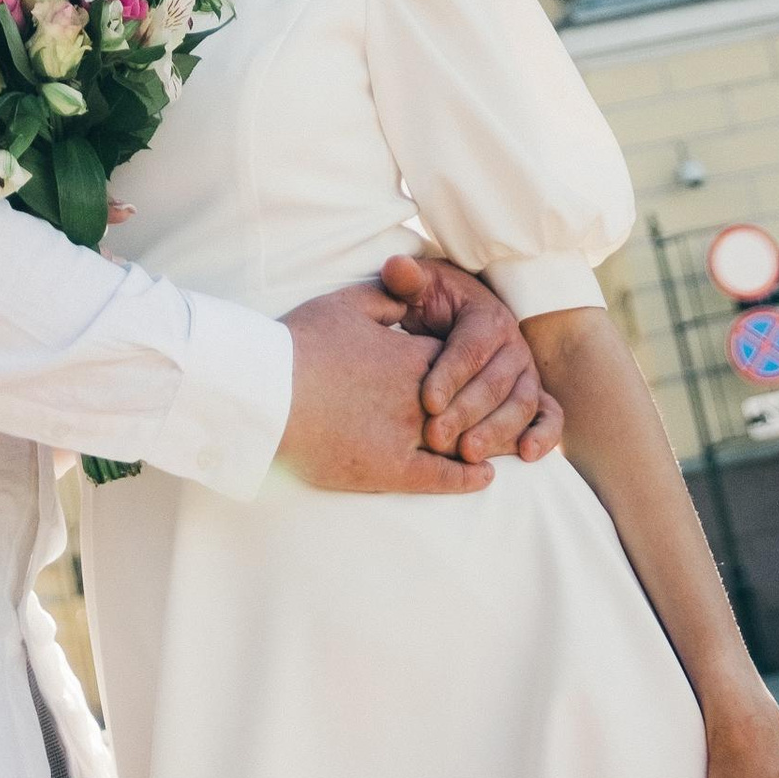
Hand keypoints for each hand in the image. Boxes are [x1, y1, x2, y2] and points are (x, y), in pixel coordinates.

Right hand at [278, 281, 495, 495]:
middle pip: (469, 401)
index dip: (468, 366)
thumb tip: (409, 299)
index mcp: (410, 356)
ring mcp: (408, 435)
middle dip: (488, 406)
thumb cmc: (304, 344)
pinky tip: (484, 476)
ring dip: (485, 442)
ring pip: (462, 440)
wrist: (272, 392)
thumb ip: (387, 299)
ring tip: (502, 445)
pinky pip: (443, 477)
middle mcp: (418, 396)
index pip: (459, 360)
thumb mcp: (346, 304)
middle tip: (506, 411)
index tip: (478, 370)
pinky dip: (468, 478)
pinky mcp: (391, 470)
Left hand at [375, 252, 564, 464]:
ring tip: (467, 453)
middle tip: (435, 438)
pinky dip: (544, 435)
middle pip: (494, 383)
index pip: (470, 348)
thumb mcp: (418, 287)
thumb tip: (397, 268)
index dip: (450, 375)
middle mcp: (513, 344)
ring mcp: (527, 372)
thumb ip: (406, 280)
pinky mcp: (535, 396)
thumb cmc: (431, 302)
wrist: (458, 313)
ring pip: (520, 404)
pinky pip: (550, 416)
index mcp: (486, 315)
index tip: (426, 401)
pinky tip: (525, 454)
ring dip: (496, 431)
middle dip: (465, 413)